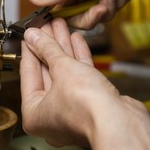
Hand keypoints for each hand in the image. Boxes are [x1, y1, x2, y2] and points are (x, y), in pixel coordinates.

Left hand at [20, 18, 149, 149]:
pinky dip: (78, 58)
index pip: (28, 73)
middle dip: (48, 45)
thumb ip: (46, 49)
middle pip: (46, 71)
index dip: (30, 48)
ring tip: (61, 26)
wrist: (121, 122)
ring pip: (64, 72)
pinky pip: (80, 77)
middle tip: (46, 26)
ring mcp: (72, 109)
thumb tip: (33, 36)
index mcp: (34, 114)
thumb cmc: (87, 108)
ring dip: (63, 48)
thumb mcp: (61, 68)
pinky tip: (76, 40)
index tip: (30, 34)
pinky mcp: (90, 103)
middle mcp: (51, 114)